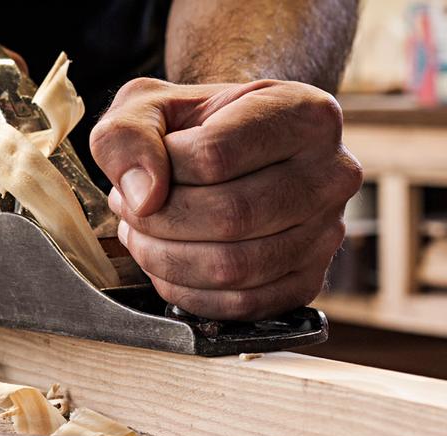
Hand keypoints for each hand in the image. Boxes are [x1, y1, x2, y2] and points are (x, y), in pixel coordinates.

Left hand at [90, 78, 362, 320]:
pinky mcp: (309, 280)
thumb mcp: (146, 106)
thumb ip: (128, 136)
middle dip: (159, 221)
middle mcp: (332, 173)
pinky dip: (188, 292)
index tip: (142, 170)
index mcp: (304, 114)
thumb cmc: (190, 127)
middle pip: (230, 216)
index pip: (214, 156)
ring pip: (234, 266)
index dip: (160, 171)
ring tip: (142, 233)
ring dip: (165, 259)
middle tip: (129, 209)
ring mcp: (327, 232)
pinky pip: (243, 305)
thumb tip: (142, 198)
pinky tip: (165, 264)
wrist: (227, 151)